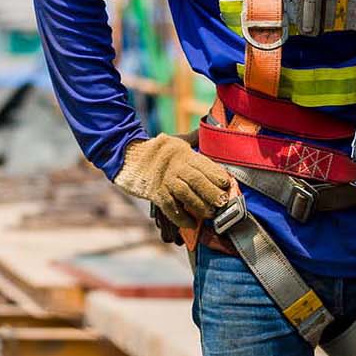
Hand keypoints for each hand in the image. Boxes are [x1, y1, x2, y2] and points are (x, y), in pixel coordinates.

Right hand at [112, 133, 233, 228]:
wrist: (128, 156)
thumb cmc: (156, 150)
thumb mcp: (176, 141)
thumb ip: (193, 141)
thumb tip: (210, 132)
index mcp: (183, 153)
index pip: (204, 164)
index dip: (217, 175)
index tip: (227, 184)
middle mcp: (175, 166)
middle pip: (197, 180)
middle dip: (212, 192)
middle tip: (222, 203)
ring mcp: (164, 180)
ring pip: (185, 194)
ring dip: (199, 205)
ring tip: (209, 214)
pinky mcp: (155, 193)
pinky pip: (170, 207)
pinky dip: (181, 217)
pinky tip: (191, 223)